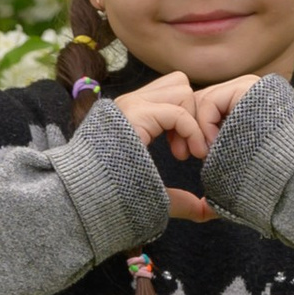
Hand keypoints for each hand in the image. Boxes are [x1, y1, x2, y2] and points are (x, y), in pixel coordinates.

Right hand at [100, 68, 268, 222]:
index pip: (171, 91)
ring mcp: (130, 105)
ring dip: (191, 120)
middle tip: (185, 151)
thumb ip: (181, 198)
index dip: (187, 119)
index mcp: (130, 114)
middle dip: (191, 113)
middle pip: (179, 82)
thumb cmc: (114, 199)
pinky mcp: (134, 114)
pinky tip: (188, 156)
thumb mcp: (154, 192)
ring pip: (182, 89)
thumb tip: (208, 212)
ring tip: (184, 153)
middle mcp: (129, 103)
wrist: (84, 199)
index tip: (185, 155)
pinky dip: (191, 132)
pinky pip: (178, 112)